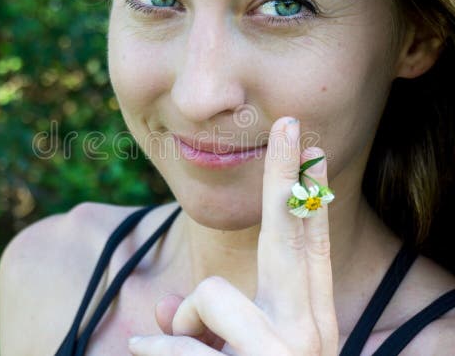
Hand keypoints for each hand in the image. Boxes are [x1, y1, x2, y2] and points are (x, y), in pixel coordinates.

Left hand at [128, 116, 338, 354]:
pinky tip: (142, 350)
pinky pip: (180, 340)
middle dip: (286, 175)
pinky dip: (155, 349)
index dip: (311, 194)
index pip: (310, 246)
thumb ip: (202, 323)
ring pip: (213, 292)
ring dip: (187, 322)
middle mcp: (310, 331)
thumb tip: (166, 307)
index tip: (312, 148)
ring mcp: (288, 349)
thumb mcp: (232, 353)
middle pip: (291, 233)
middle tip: (288, 121)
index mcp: (311, 320)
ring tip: (193, 353)